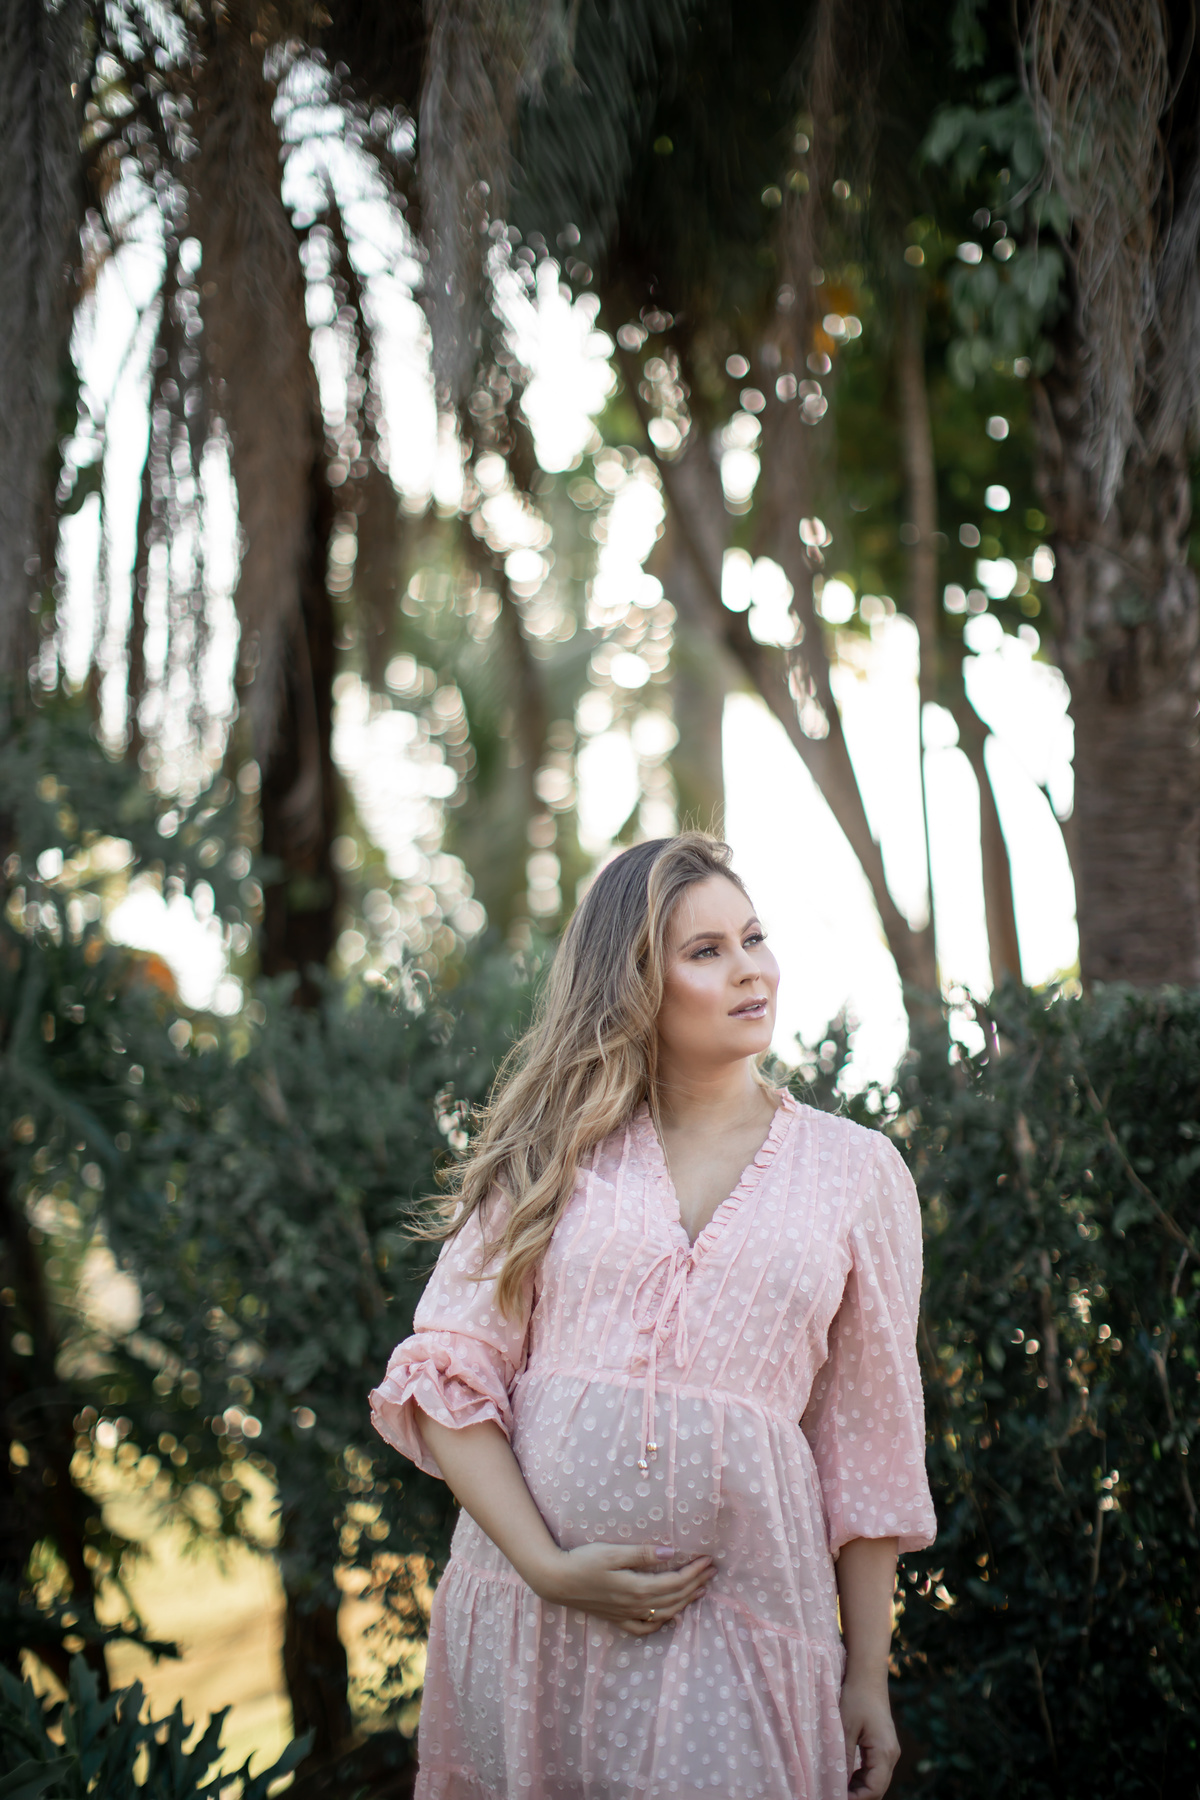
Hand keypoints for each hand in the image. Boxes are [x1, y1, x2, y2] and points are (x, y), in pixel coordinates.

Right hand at [531, 1541, 715, 1636]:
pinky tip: (669, 1616)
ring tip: (700, 1590)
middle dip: (696, 1584)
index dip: (694, 1572)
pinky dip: (661, 1623)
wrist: (557, 1582)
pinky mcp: (617, 1619)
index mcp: (637, 1588)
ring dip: (685, 1602)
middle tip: (712, 1571)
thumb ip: (641, 1554)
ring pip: (665, 1613)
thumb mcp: (612, 1552)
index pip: (675, 1582)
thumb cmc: (583, 1561)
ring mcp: (627, 1615)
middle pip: (674, 1598)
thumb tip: (670, 1553)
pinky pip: (645, 1627)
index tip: (709, 1560)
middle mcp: (636, 1605)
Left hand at [840, 1677, 899, 1797]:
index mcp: (884, 1752)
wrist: (867, 1675)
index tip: (835, 1797)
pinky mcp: (883, 1745)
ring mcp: (889, 1750)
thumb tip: (836, 1783)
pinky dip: (861, 1777)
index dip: (856, 1799)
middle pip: (877, 1788)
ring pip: (876, 1781)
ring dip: (858, 1788)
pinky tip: (845, 1775)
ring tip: (836, 1786)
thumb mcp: (845, 1728)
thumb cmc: (856, 1697)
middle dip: (857, 1796)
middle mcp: (891, 1755)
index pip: (874, 1789)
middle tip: (833, 1794)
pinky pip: (874, 1770)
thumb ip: (843, 1758)